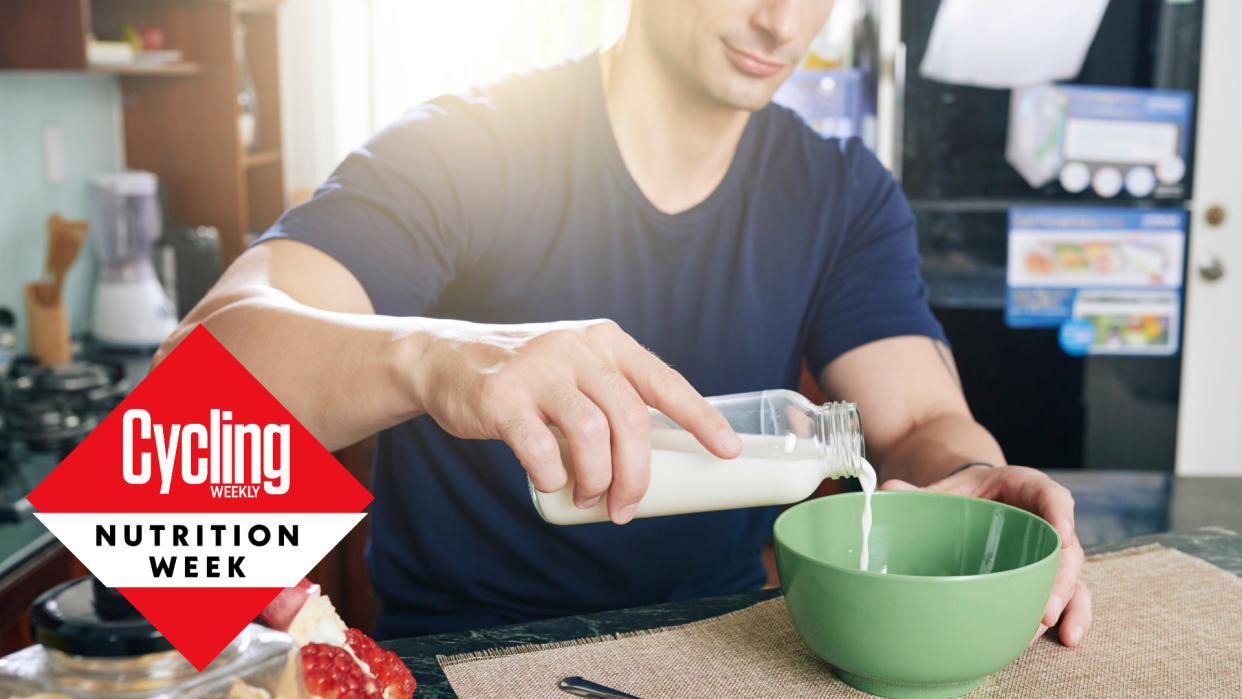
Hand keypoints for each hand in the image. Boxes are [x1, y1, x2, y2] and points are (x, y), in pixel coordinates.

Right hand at [411, 319, 742, 523]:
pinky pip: (540, 450)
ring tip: (588, 497)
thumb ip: (612, 392)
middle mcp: (577, 347)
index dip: (701, 418)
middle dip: (637, 475)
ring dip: (596, 480)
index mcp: (606, 341)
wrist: (443, 359)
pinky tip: (551, 482)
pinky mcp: (501, 396)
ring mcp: (537, 368)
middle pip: (630, 418)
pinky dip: (553, 477)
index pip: (664, 381)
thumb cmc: (525, 377)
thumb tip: (656, 456)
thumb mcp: (576, 366)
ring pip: (591, 435)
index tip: (729, 451)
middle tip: (627, 508)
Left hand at [880, 465, 1090, 646]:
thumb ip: (920, 492)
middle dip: (1058, 577)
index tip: (1063, 531)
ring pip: (1071, 575)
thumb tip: (885, 488)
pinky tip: (1068, 637)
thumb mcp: (947, 489)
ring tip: (1049, 624)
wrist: (974, 502)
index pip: (1050, 494)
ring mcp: (1050, 551)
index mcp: (1025, 488)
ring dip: (1064, 600)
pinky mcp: (1050, 575)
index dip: (1059, 511)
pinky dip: (1073, 615)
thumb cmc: (965, 496)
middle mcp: (1046, 519)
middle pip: (1064, 546)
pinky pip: (1071, 595)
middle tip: (1044, 607)